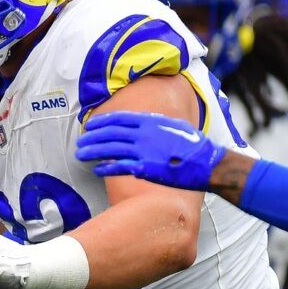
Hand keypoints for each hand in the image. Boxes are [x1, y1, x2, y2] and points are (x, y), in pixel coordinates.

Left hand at [75, 111, 224, 190]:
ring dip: (92, 151)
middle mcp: (145, 134)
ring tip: (80, 155)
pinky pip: (119, 167)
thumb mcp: (174, 127)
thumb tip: (144, 122)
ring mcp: (144, 151)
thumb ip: (155, 124)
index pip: (120, 119)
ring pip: (110, 149)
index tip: (90, 125)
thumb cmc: (193, 146)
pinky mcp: (146, 168)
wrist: (207, 162)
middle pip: (110, 133)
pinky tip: (96, 169)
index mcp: (152, 121)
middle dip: (92, 137)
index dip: (102, 122)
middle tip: (80, 142)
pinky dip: (106, 168)